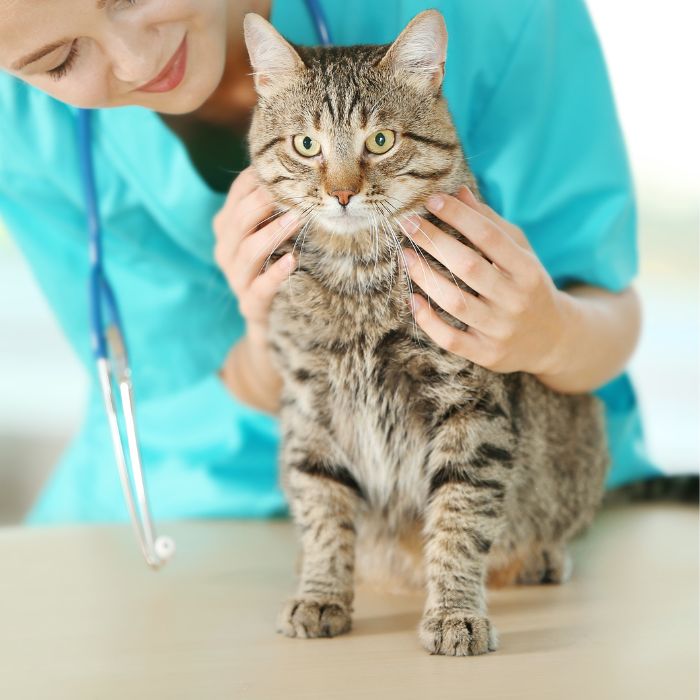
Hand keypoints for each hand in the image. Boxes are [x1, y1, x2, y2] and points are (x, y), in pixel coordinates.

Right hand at [213, 165, 301, 342]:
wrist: (272, 320)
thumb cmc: (275, 265)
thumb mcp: (273, 233)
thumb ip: (276, 207)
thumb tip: (300, 170)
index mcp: (227, 228)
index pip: (237, 195)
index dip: (258, 180)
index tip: (284, 168)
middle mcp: (226, 251)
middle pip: (239, 220)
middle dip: (265, 203)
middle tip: (293, 191)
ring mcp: (236, 279)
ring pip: (249, 251)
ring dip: (274, 232)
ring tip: (298, 219)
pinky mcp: (251, 305)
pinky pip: (261, 287)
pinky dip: (276, 273)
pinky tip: (292, 261)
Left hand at [400, 186, 566, 374]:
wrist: (554, 341)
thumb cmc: (529, 287)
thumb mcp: (521, 254)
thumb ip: (491, 225)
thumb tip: (458, 192)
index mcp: (527, 270)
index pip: (490, 236)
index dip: (459, 216)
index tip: (433, 200)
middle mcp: (516, 300)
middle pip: (468, 266)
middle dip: (434, 241)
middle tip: (407, 223)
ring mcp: (501, 330)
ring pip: (455, 302)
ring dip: (425, 277)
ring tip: (406, 256)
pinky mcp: (486, 354)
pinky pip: (450, 338)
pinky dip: (428, 320)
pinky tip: (412, 299)